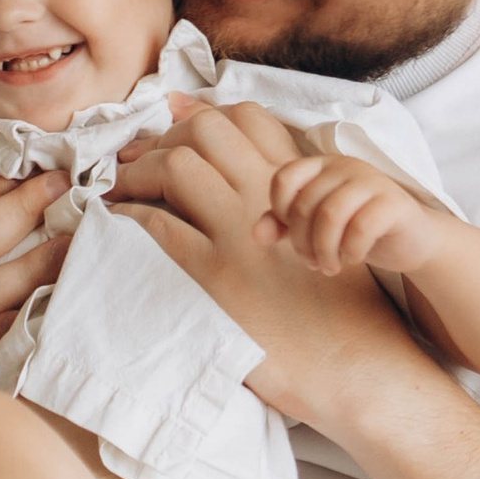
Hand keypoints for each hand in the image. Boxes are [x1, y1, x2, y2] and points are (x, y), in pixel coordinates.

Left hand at [108, 103, 439, 430]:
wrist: (358, 366)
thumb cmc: (347, 311)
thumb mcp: (329, 239)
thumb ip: (296, 208)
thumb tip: (259, 199)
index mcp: (298, 185)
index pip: (247, 118)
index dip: (201, 112)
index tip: (171, 117)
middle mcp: (270, 198)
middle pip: (205, 131)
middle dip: (163, 138)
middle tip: (136, 160)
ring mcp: (241, 234)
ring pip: (177, 168)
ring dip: (139, 173)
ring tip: (121, 190)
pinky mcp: (216, 275)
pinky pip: (160, 227)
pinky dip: (132, 218)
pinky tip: (121, 224)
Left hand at [261, 151, 442, 282]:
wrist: (411, 240)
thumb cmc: (357, 229)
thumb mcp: (316, 227)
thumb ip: (284, 225)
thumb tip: (257, 235)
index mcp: (322, 165)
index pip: (283, 178)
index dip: (281, 213)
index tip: (295, 236)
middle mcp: (345, 165)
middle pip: (305, 203)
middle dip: (303, 242)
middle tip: (314, 262)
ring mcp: (372, 181)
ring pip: (331, 214)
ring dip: (324, 250)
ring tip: (330, 267)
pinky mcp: (395, 203)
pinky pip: (362, 227)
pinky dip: (351, 251)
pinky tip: (353, 260)